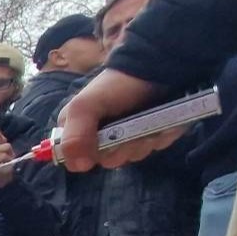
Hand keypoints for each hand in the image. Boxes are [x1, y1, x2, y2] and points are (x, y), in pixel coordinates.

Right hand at [57, 68, 173, 170]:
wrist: (155, 68)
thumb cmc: (115, 86)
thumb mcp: (85, 106)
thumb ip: (75, 135)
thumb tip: (80, 167)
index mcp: (77, 131)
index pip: (77, 162)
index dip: (91, 156)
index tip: (102, 142)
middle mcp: (100, 138)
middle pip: (110, 161)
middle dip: (124, 147)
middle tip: (130, 128)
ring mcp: (126, 138)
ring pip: (133, 156)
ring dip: (144, 141)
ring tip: (148, 121)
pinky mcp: (149, 136)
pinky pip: (155, 148)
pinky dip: (160, 137)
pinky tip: (161, 123)